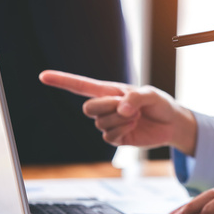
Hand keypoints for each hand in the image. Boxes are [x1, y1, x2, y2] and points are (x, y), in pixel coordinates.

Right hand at [39, 70, 197, 153]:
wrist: (170, 124)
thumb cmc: (160, 103)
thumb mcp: (151, 94)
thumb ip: (135, 98)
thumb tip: (120, 109)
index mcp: (109, 90)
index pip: (80, 85)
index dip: (62, 80)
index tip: (43, 76)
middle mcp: (106, 106)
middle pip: (88, 108)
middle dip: (107, 107)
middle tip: (128, 106)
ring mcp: (109, 123)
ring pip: (100, 123)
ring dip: (121, 120)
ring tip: (136, 116)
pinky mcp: (116, 137)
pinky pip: (108, 137)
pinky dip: (122, 131)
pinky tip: (133, 126)